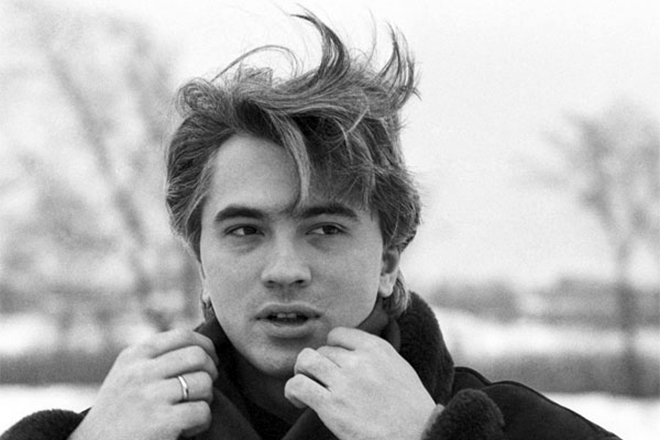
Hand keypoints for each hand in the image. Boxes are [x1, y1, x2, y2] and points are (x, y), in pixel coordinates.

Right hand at [69, 329, 218, 439]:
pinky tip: (187, 428)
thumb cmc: (118, 413)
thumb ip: (156, 358)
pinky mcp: (161, 422)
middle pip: (198, 356)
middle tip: (204, 388)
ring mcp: (150, 396)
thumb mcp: (127, 375)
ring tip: (192, 410)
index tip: (210, 361)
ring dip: (206, 398)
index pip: (182, 336)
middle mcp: (140, 372)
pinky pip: (202, 411)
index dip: (206, 346)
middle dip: (210, 372)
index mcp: (134, 356)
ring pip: (204, 383)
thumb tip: (202, 347)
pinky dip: (201, 421)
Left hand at [284, 327, 437, 439]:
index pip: (338, 334)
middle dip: (318, 366)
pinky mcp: (331, 406)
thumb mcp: (399, 368)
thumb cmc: (412, 409)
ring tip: (306, 386)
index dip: (331, 348)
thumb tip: (353, 350)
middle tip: (320, 382)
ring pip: (305, 361)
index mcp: (376, 348)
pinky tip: (299, 400)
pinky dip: (293, 391)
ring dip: (301, 373)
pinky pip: (298, 385)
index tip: (333, 363)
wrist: (419, 435)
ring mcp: (344, 382)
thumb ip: (376, 355)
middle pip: (322, 351)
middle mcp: (358, 361)